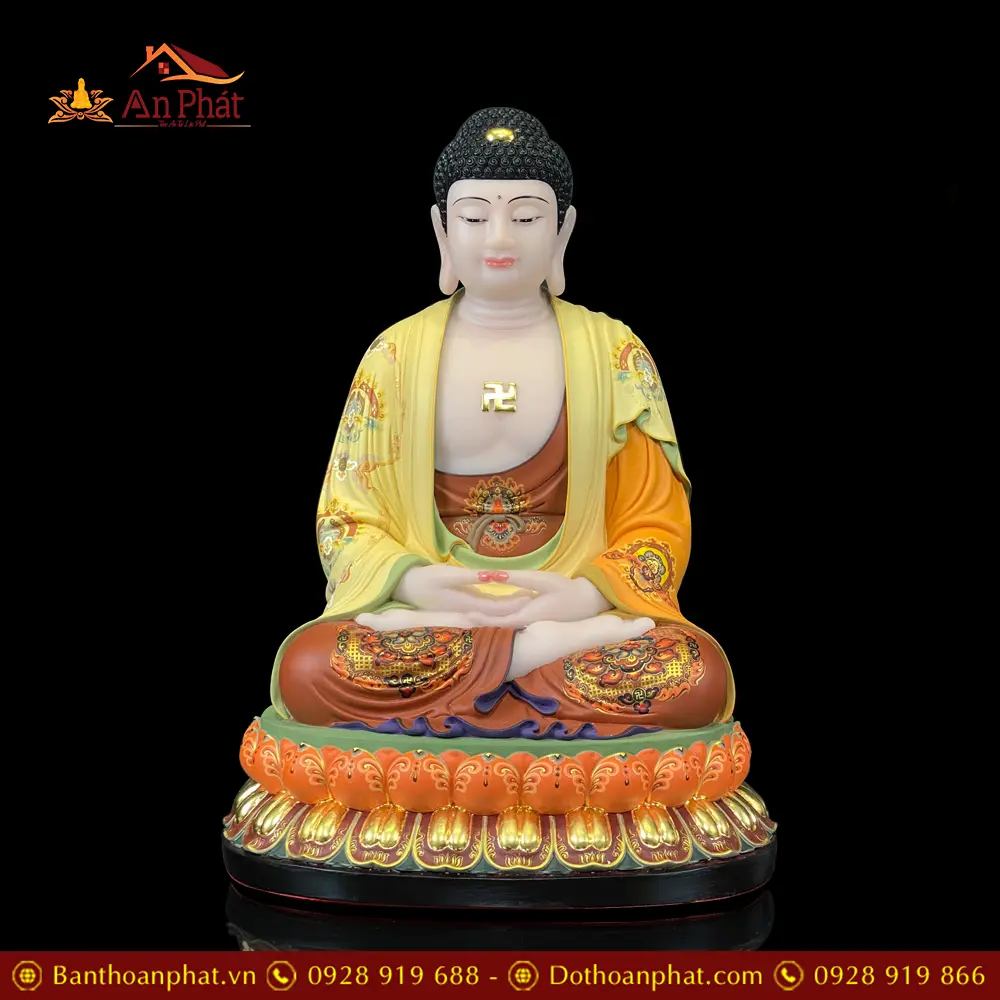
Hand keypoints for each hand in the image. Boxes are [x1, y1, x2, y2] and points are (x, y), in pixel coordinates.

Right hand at [392, 565, 533, 617]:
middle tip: (539, 600)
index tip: (533, 597)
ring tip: (531, 601)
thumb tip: (493, 575)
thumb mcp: (447, 575)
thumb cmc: (426, 579)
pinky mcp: (463, 607)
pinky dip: (500, 606)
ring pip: (493, 612)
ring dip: (511, 608)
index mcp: (467, 605)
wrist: (407, 588)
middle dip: (518, 608)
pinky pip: (486, 609)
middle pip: (498, 613)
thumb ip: (471, 576)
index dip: (516, 604)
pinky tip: (510, 601)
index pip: (497, 608)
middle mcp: (469, 612)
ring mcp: (466, 611)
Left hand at [467, 571, 612, 627]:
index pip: (497, 621)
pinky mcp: (535, 621)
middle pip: (498, 625)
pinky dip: (502, 618)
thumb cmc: (565, 589)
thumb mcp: (540, 580)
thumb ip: (516, 578)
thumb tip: (493, 575)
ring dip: (490, 621)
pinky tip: (495, 613)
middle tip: (463, 617)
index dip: (480, 619)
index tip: (465, 616)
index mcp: (525, 616)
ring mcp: (531, 624)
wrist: (588, 601)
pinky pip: (514, 622)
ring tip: (473, 615)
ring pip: (506, 624)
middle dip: (481, 622)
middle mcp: (525, 624)